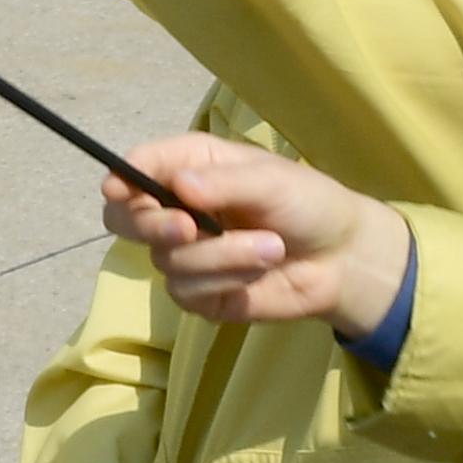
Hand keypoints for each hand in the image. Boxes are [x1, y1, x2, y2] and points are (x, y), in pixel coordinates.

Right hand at [97, 133, 411, 333]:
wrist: (342, 259)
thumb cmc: (308, 204)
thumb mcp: (272, 181)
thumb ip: (225, 183)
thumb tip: (179, 186)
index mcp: (189, 168)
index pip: (137, 169)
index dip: (121, 179)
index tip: (120, 191)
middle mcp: (177, 209)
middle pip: (124, 219)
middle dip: (152, 225)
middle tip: (188, 228)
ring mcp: (185, 255)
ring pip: (167, 260)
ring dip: (222, 256)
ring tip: (271, 247)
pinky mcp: (198, 294)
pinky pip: (188, 292)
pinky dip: (228, 280)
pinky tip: (258, 272)